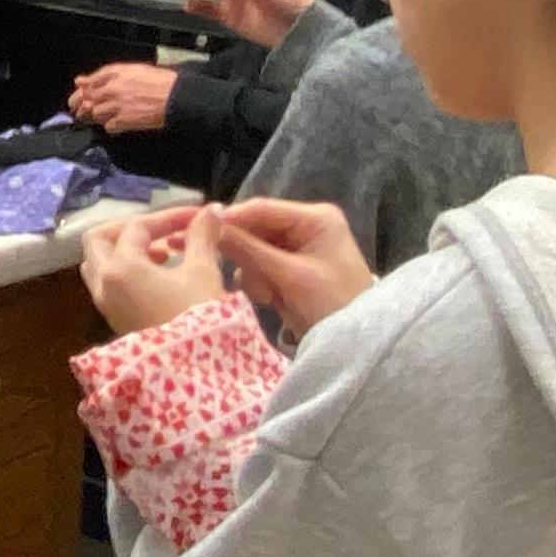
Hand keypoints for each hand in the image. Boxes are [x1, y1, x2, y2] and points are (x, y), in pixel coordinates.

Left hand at [69, 63, 178, 133]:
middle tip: (81, 111)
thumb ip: (105, 75)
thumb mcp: (133, 70)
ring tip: (108, 116)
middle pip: (88, 99)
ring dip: (99, 116)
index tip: (78, 95)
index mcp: (115, 73)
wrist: (176, 95)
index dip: (82, 90)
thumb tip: (81, 80)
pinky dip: (111, 126)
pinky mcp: (124, 120)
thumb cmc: (160, 81)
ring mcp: (117, 105)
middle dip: (83, 106)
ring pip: (96, 114)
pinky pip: (109, 126)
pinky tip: (118, 123)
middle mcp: (112, 88)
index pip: (90, 82)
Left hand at [80, 205, 230, 335]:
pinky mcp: (115, 320)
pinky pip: (109, 284)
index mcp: (120, 268)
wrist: (192, 375)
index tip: (198, 217)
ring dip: (125, 251)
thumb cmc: (197, 318)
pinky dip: (127, 271)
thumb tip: (211, 211)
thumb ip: (201, 237)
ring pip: (100, 263)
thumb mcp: (203, 272)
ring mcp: (105, 304)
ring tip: (164, 253)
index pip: (138, 227)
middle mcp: (103, 284)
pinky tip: (160, 276)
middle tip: (162, 231)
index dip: (169, 217)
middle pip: (100, 240)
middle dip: (130, 229)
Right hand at [217, 198, 376, 339]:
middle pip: (255, 229)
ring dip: (253, 273)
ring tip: (267, 296)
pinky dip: (258, 282)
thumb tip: (212, 227)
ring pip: (253, 250)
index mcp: (316, 219)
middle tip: (224, 269)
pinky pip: (260, 267)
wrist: (357, 347)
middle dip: (243, 253)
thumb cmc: (332, 306)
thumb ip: (249, 250)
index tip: (198, 230)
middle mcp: (306, 226)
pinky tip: (269, 299)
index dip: (230, 219)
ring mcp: (298, 249)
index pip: (262, 209)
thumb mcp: (291, 277)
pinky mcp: (291, 269)